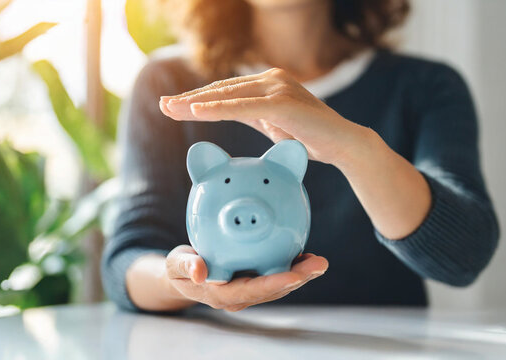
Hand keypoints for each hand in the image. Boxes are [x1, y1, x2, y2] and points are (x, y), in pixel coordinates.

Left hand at [159, 68, 372, 165]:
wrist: (343, 145)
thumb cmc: (310, 138)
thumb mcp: (273, 125)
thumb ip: (252, 115)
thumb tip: (229, 113)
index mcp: (268, 83)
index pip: (226, 91)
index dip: (198, 99)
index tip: (174, 107)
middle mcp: (271, 79)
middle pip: (221, 89)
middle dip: (189, 99)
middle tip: (162, 106)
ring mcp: (277, 87)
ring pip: (227, 96)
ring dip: (195, 103)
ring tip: (170, 109)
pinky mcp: (282, 102)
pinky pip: (243, 107)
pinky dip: (217, 109)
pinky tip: (195, 111)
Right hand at [164, 245, 327, 311]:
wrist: (182, 273)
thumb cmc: (179, 268)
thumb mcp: (175, 263)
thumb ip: (187, 266)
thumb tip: (202, 272)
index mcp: (222, 294)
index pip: (252, 290)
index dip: (274, 283)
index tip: (294, 275)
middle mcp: (239, 297)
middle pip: (273, 289)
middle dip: (299, 278)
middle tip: (319, 264)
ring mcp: (248, 292)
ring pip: (279, 285)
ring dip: (301, 274)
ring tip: (319, 261)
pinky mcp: (254, 282)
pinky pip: (276, 277)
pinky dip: (292, 267)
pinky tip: (305, 254)